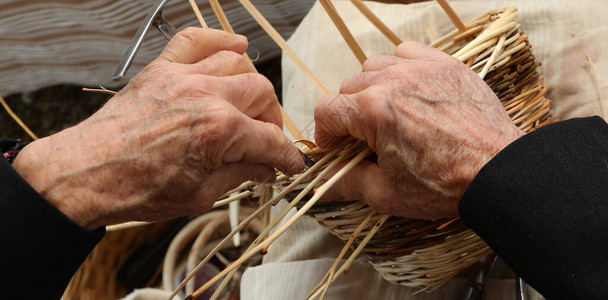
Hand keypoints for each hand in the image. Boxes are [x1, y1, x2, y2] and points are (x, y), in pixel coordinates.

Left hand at [12, 28, 303, 229]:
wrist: (86, 174)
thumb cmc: (137, 190)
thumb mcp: (199, 196)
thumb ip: (239, 175)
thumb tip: (265, 167)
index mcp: (220, 131)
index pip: (272, 139)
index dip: (287, 156)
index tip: (291, 164)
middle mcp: (207, 96)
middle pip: (263, 94)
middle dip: (272, 120)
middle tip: (265, 139)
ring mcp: (183, 77)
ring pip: (238, 64)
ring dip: (251, 86)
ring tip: (247, 106)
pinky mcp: (161, 70)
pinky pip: (196, 39)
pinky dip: (219, 39)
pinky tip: (235, 48)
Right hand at [314, 41, 522, 219]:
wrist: (499, 173)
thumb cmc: (444, 185)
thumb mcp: (386, 193)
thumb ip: (347, 183)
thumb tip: (322, 185)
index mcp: (374, 110)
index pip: (327, 110)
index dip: (325, 133)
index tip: (336, 148)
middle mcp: (394, 80)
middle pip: (348, 86)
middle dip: (348, 113)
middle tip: (362, 138)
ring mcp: (422, 68)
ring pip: (375, 65)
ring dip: (370, 87)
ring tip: (385, 112)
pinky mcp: (446, 65)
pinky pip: (408, 52)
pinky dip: (400, 66)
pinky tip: (408, 90)